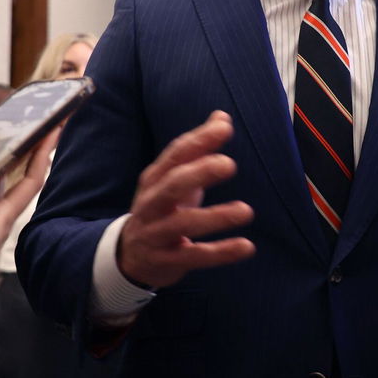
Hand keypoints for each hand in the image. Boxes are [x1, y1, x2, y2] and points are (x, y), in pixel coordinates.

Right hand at [117, 111, 255, 287]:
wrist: (129, 256)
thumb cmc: (162, 208)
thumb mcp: (174, 179)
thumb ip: (198, 149)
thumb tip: (222, 117)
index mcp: (155, 179)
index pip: (175, 154)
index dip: (199, 140)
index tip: (225, 128)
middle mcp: (152, 203)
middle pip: (173, 184)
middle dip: (199, 173)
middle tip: (229, 164)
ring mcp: (156, 233)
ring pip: (183, 224)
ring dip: (215, 217)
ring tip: (246, 211)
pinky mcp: (167, 261)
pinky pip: (195, 256)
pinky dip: (220, 253)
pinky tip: (247, 247)